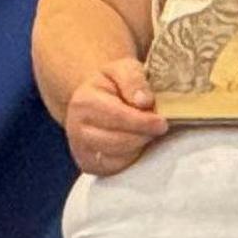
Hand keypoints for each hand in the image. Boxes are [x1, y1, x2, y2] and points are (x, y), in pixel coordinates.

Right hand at [62, 58, 170, 176]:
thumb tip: (144, 101)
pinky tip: (135, 143)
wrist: (96, 100)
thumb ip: (134, 79)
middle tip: (159, 127)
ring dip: (139, 146)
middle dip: (144, 135)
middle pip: (119, 141)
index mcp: (83, 102)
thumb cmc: (113, 84)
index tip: (162, 122)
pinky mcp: (89, 165)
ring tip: (146, 132)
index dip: (143, 121)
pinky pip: (117, 168)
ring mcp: (80, 149)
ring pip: (119, 157)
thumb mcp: (123, 69)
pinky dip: (131, 157)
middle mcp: (75, 128)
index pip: (117, 117)